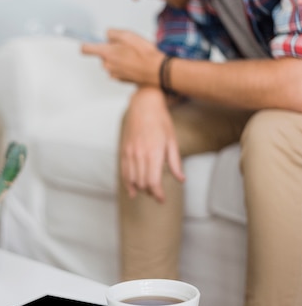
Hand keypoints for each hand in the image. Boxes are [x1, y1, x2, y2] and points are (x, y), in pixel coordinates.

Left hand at [81, 29, 163, 86]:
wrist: (156, 71)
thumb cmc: (144, 53)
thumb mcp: (128, 34)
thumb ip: (112, 33)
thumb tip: (107, 35)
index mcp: (106, 53)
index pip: (85, 49)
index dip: (86, 44)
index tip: (88, 42)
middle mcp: (107, 65)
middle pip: (102, 54)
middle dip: (111, 49)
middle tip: (125, 46)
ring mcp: (113, 74)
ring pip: (111, 62)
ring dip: (118, 58)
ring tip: (133, 55)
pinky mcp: (120, 79)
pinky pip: (118, 69)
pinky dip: (124, 66)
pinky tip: (135, 63)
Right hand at [121, 87, 184, 202]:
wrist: (144, 105)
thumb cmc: (161, 122)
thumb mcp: (172, 141)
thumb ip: (175, 162)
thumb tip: (181, 179)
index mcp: (154, 153)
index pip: (153, 182)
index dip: (158, 194)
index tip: (162, 199)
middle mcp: (140, 154)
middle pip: (143, 183)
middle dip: (150, 192)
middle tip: (158, 194)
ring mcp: (130, 153)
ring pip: (132, 179)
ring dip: (140, 188)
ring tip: (147, 191)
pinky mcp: (123, 150)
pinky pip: (124, 172)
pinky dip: (128, 183)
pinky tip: (132, 190)